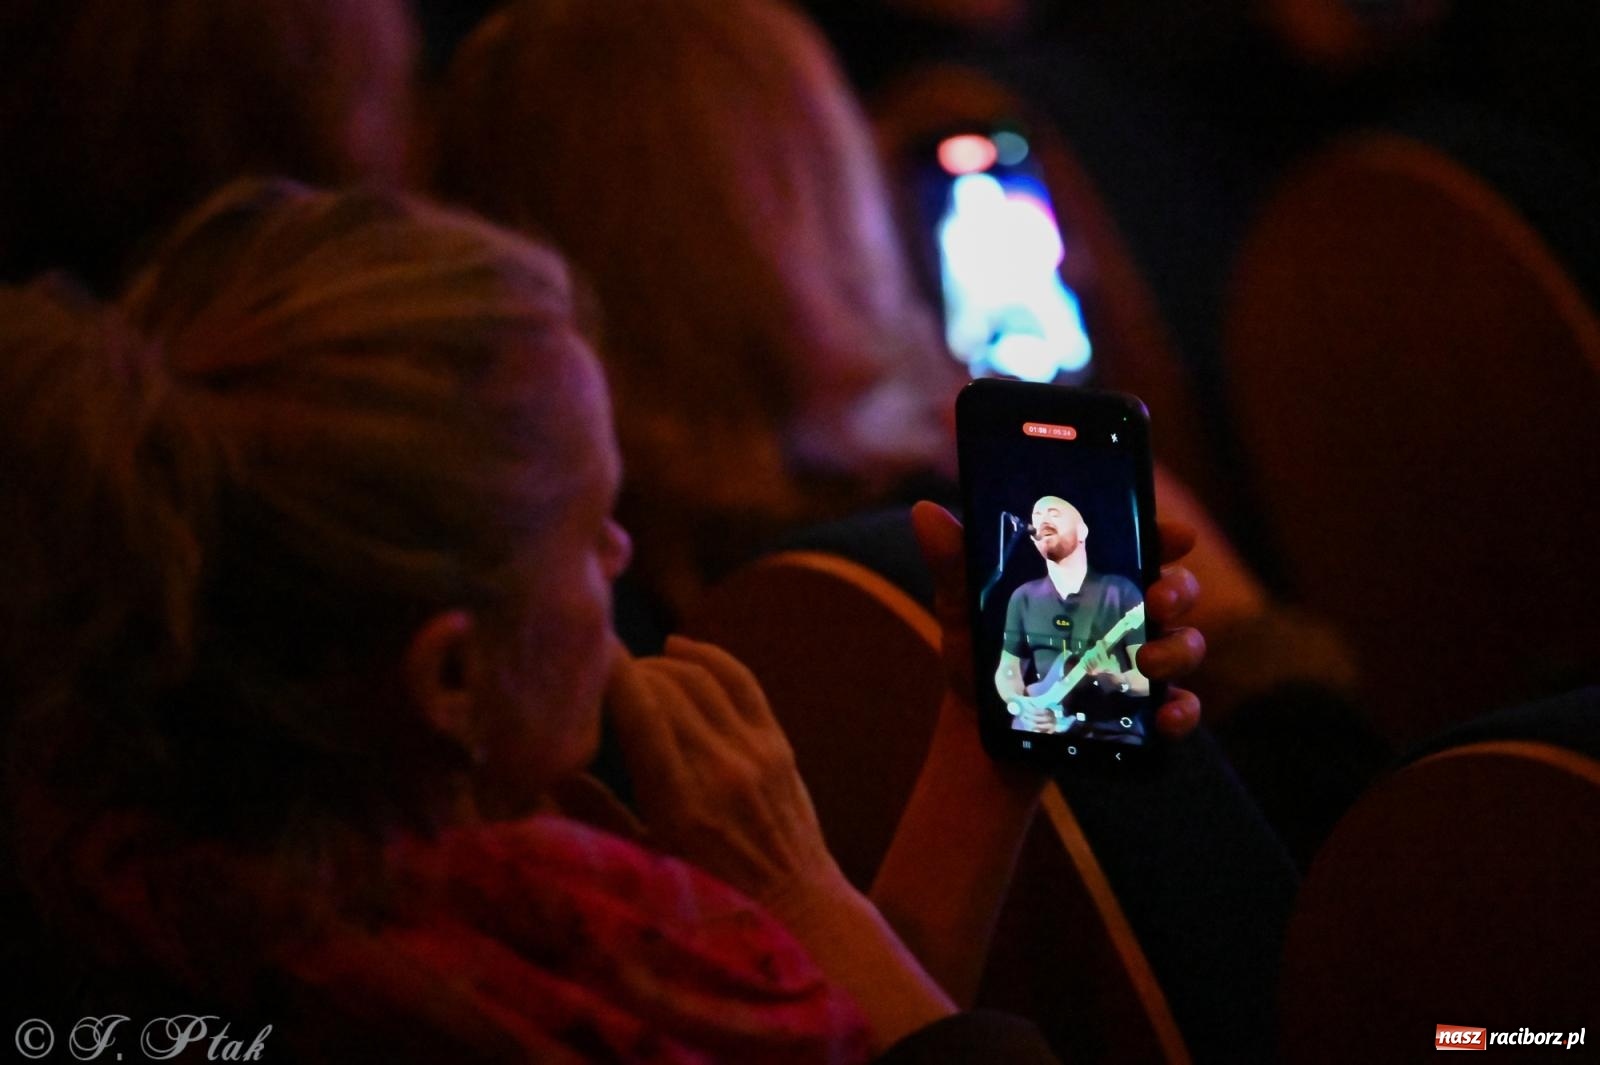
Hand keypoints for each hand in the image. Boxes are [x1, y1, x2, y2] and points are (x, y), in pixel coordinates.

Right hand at [604, 635, 844, 906]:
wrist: (796, 909)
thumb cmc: (707, 898)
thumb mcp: (642, 864)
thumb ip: (595, 815)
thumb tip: (543, 770)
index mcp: (679, 804)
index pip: (641, 712)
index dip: (611, 672)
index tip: (585, 654)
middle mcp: (719, 770)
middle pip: (666, 686)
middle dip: (629, 669)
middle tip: (600, 672)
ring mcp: (754, 752)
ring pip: (700, 676)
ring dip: (662, 663)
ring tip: (635, 670)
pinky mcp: (777, 743)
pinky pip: (741, 679)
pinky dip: (708, 655)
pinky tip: (679, 648)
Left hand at [911, 501, 1205, 739]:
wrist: (980, 723)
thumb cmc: (980, 651)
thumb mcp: (963, 607)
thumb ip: (954, 563)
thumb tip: (924, 512)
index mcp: (1091, 579)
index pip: (1142, 543)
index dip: (1166, 533)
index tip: (1176, 534)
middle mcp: (1125, 615)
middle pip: (1176, 591)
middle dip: (1179, 590)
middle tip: (1158, 599)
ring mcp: (1138, 663)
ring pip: (1185, 645)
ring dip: (1179, 650)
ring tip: (1148, 662)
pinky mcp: (1140, 711)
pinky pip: (1178, 708)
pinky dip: (1180, 712)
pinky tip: (1165, 717)